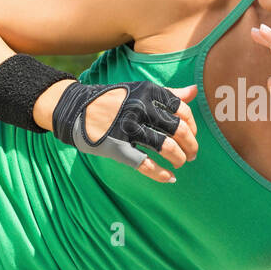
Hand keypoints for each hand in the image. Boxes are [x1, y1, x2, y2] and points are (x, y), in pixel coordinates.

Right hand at [50, 80, 197, 182]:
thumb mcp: (140, 91)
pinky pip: (146, 165)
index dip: (193, 126)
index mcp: (148, 92)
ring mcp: (128, 128)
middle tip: (193, 154)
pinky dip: (162, 174)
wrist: (75, 109)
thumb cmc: (114, 100)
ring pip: (167, 147)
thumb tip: (195, 91)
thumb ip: (168, 93)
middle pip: (180, 130)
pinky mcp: (117, 148)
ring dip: (180, 159)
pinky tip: (170, 178)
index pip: (183, 110)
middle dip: (192, 146)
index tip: (192, 135)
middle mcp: (140, 108)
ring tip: (180, 163)